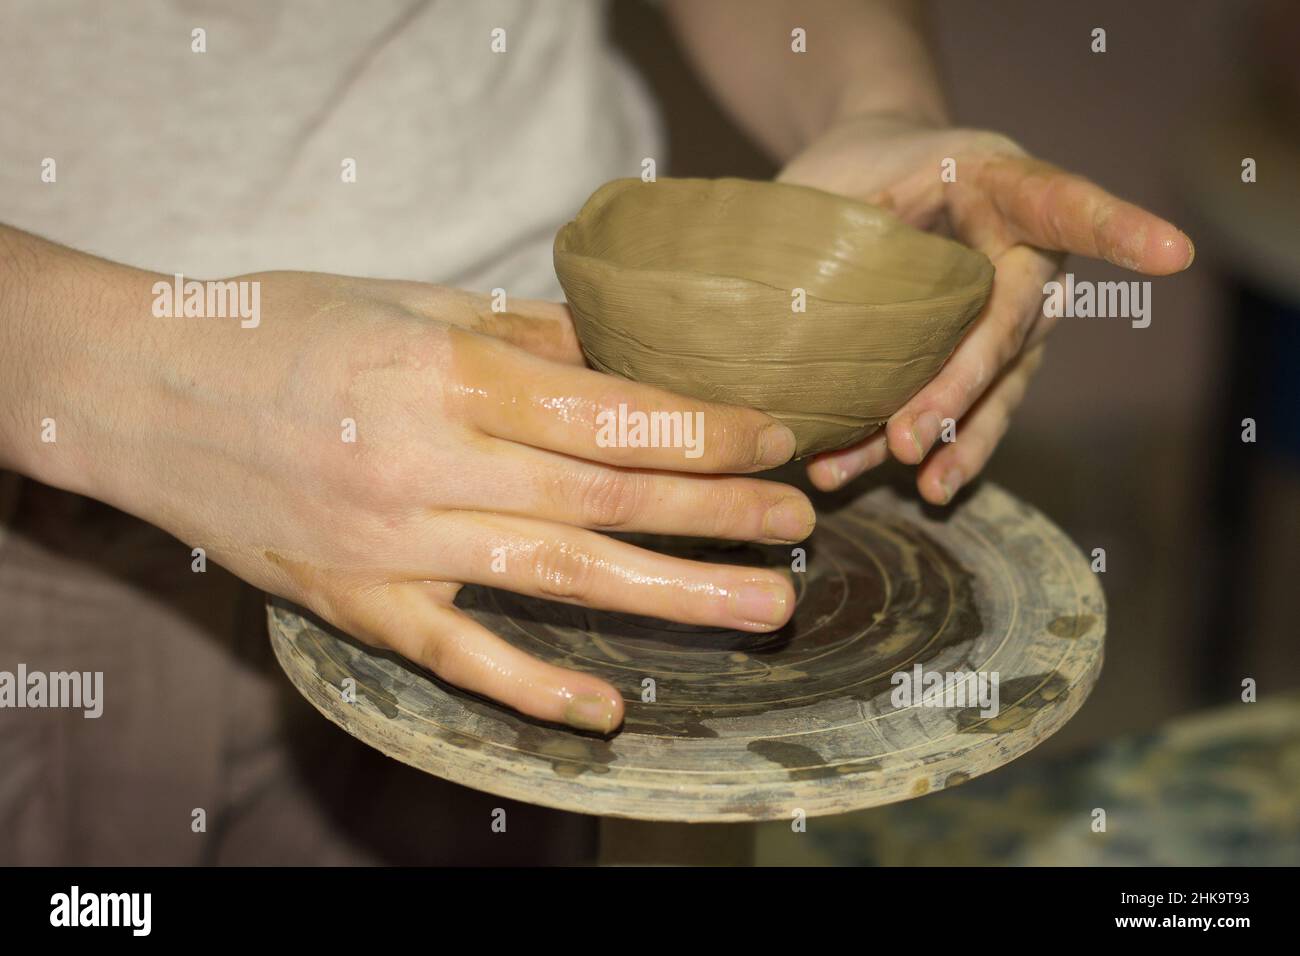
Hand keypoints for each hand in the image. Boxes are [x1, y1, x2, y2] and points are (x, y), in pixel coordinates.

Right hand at [65, 270, 811, 732]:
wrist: (141, 392)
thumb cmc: (279, 329)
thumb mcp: (404, 301)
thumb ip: (519, 335)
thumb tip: (620, 356)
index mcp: (446, 370)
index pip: (611, 408)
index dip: (706, 426)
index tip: (775, 439)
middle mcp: (429, 459)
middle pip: (607, 493)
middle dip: (718, 511)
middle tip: (799, 527)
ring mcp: (393, 541)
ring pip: (558, 574)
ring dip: (671, 596)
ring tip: (761, 610)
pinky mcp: (357, 603)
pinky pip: (460, 656)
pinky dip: (536, 686)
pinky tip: (609, 706)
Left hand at [779, 114, 1194, 502]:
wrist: (872, 178)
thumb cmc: (861, 168)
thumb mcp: (843, 176)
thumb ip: (841, 225)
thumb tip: (789, 308)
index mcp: (1001, 185)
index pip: (1063, 204)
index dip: (1116, 228)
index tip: (1170, 253)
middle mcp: (1025, 255)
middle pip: (1008, 326)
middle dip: (959, 390)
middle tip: (910, 438)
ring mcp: (1012, 314)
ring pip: (996, 384)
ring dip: (957, 438)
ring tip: (925, 482)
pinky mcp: (985, 360)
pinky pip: (969, 409)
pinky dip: (940, 449)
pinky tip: (911, 486)